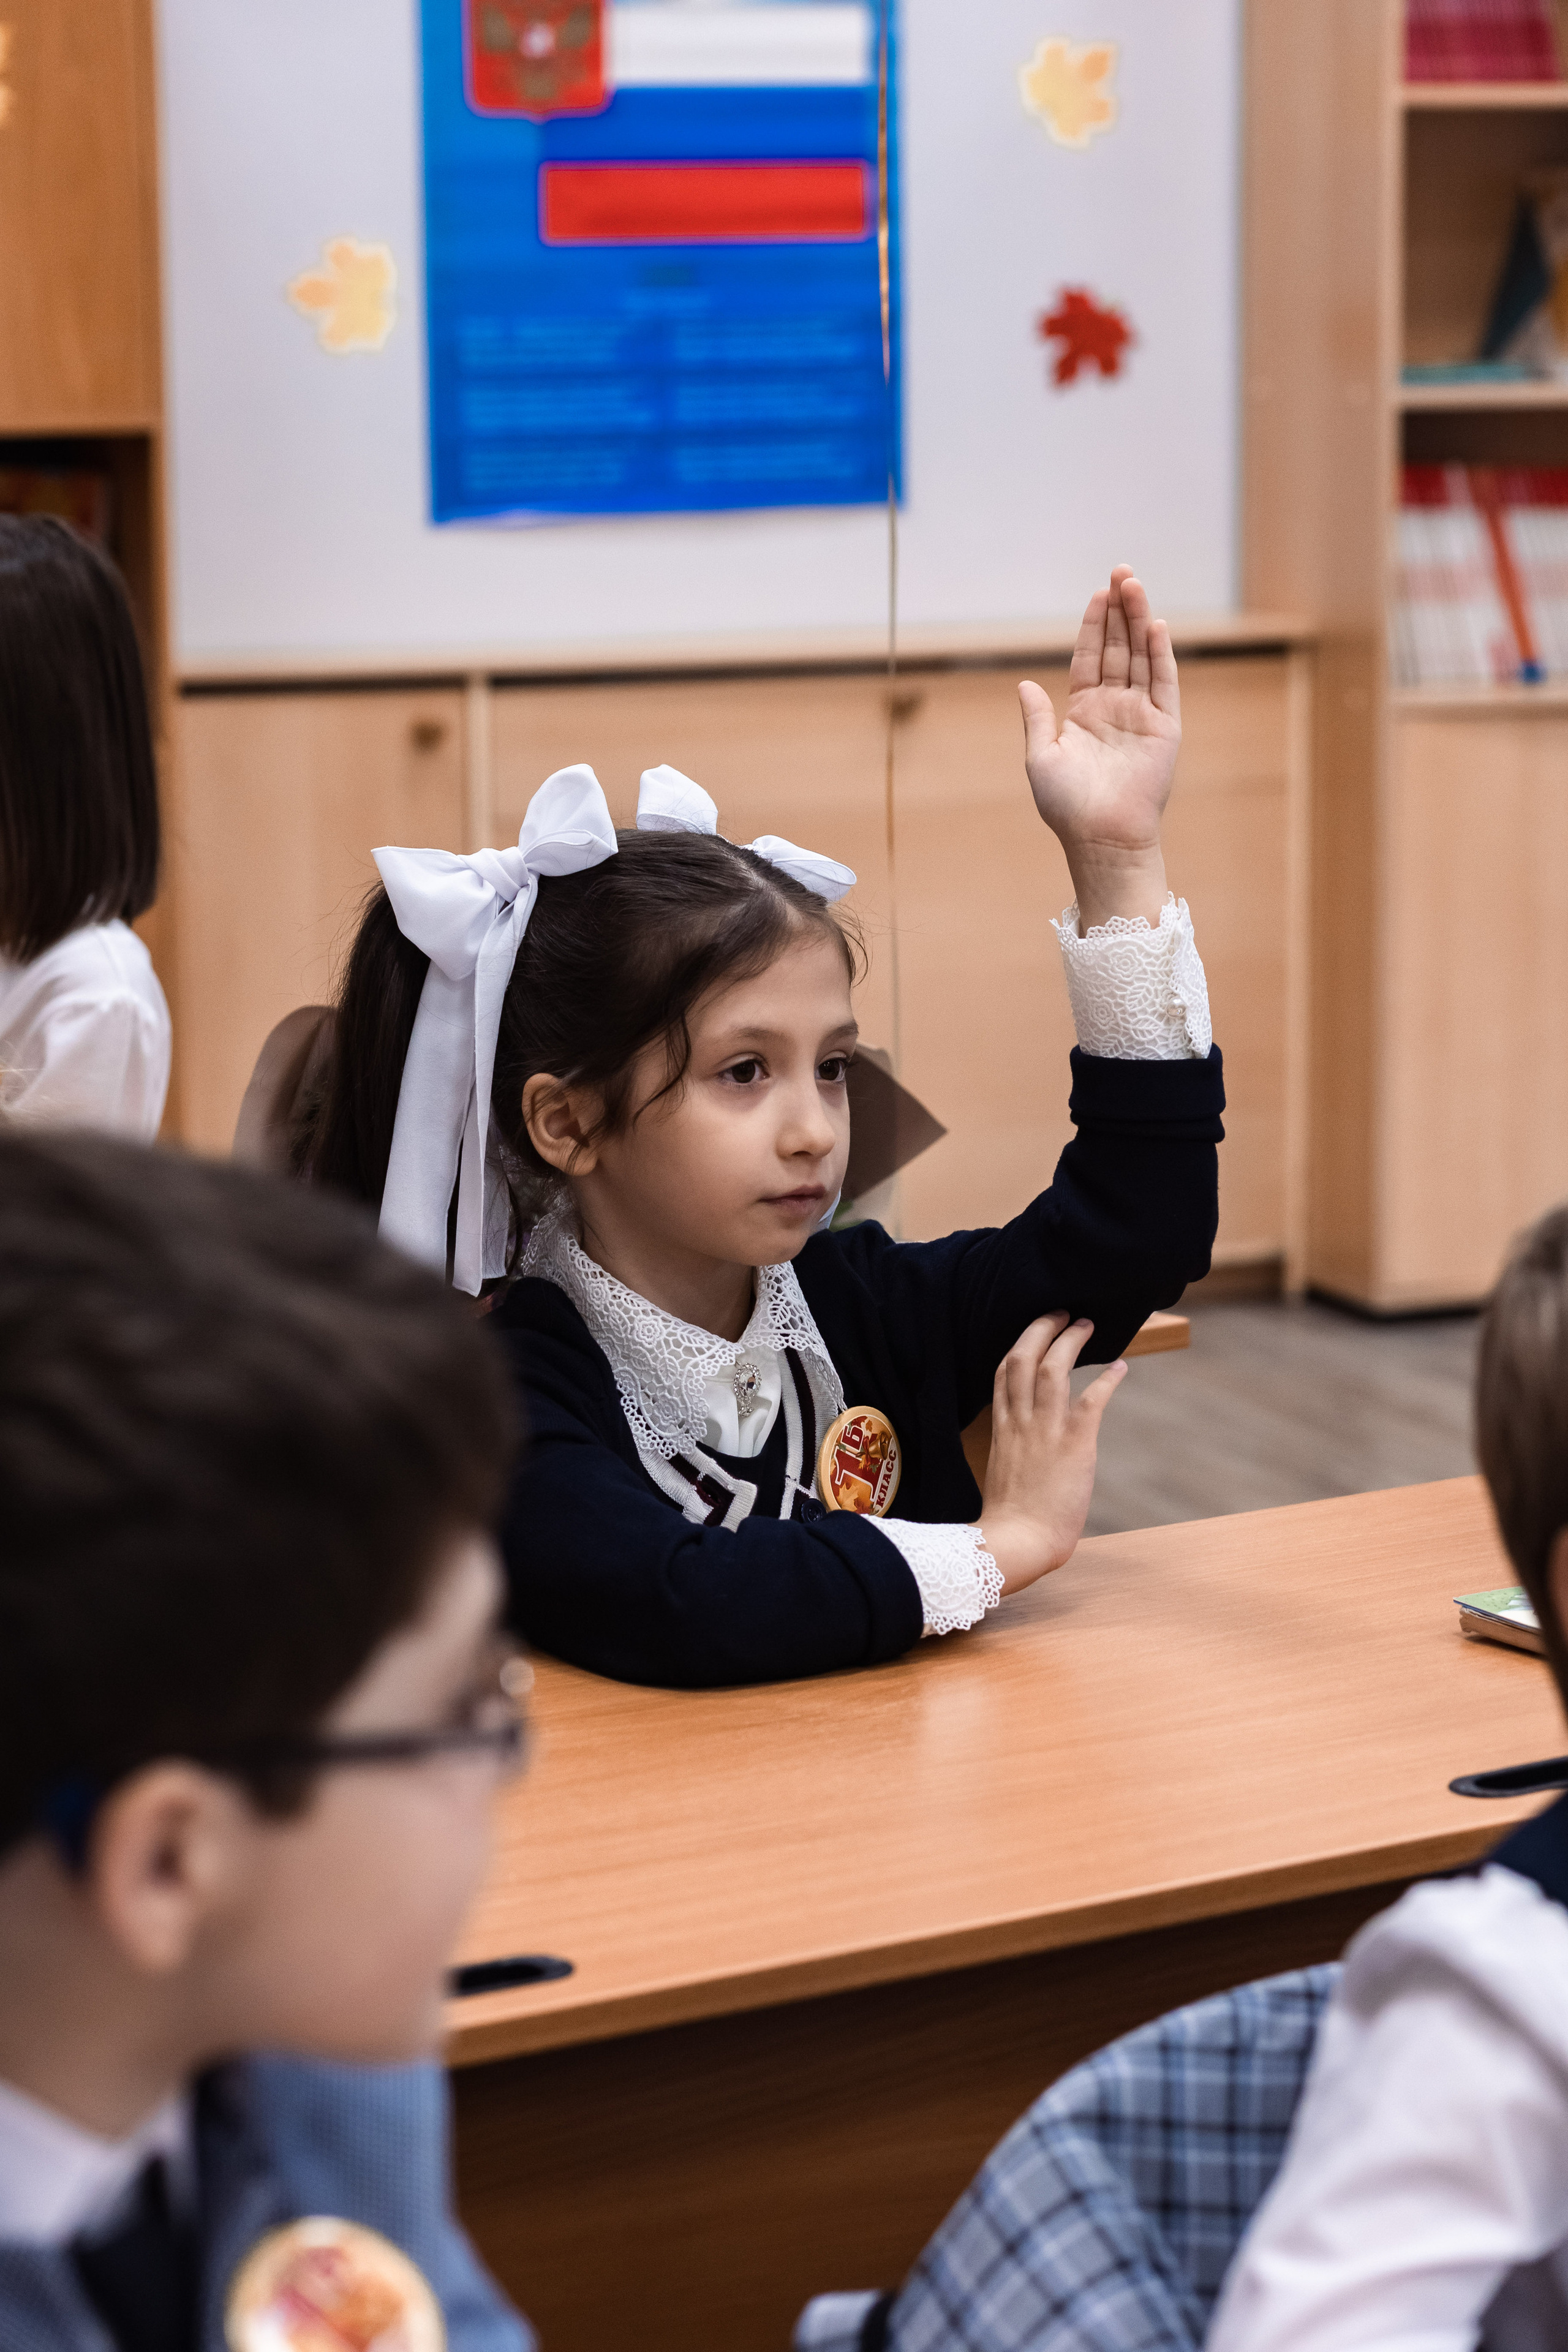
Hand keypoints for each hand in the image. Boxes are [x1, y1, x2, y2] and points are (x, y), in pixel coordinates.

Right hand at [976, 1314, 1126, 1595]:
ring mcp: (1045, 1430)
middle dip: (1041, 1329)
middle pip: (1024, 1358)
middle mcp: (1020, 1422)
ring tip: (1086, 1325)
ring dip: (1071, 1342)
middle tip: (1059, 1312)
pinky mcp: (1073, 1443)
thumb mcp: (1004, 1474)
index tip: (1031, 1332)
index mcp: (1001, 1429)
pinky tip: (1121, 1366)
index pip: (1003, 1374)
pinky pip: (1091, 1399)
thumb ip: (1014, 1453)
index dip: (1018, 1346)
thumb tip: (1026, 1453)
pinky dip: (1107, 1379)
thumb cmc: (1009, 1521)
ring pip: (1053, 1369)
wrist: (1017, 1541)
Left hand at [1018, 565, 1180, 929]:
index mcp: (1083, 712)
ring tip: (1136, 586)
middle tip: (1121, 572)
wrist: (1101, 837)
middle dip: (1119, 611)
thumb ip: (1036, 719)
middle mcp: (1114, 707)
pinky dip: (1160, 655)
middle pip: (1117, 648)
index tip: (1098, 593)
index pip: (1089, 657)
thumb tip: (1025, 683)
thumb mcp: (1040, 758)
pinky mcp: (1164, 727)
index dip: (1094, 625)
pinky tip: (1155, 626)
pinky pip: (1163, 683)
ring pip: (1140, 657)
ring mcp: (1140, 714)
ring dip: (1139, 621)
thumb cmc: (1067, 807)